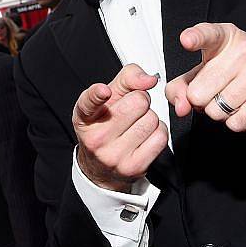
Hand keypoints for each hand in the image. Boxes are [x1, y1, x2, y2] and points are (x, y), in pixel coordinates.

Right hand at [74, 64, 168, 191]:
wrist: (101, 167)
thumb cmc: (106, 125)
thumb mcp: (110, 98)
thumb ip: (128, 79)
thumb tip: (149, 80)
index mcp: (85, 117)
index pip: (88, 103)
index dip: (97, 95)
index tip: (104, 91)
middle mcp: (96, 137)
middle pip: (138, 102)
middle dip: (141, 101)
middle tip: (132, 110)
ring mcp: (114, 155)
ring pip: (152, 119)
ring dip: (150, 118)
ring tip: (136, 124)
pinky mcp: (133, 167)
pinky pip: (160, 137)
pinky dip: (158, 132)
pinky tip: (144, 135)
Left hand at [165, 23, 245, 132]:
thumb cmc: (239, 68)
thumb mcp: (208, 67)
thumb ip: (183, 85)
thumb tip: (181, 107)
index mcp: (225, 37)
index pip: (207, 34)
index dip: (195, 38)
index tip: (187, 40)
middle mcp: (244, 50)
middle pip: (198, 93)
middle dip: (202, 101)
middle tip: (216, 91)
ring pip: (216, 111)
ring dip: (219, 113)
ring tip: (232, 98)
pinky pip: (235, 122)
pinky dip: (235, 121)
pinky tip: (244, 107)